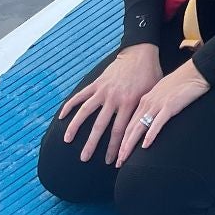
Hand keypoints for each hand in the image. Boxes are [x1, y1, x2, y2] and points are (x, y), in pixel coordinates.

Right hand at [58, 44, 160, 166]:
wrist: (141, 52)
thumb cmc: (150, 75)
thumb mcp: (152, 95)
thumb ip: (145, 113)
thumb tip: (146, 133)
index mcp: (130, 103)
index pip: (120, 131)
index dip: (115, 148)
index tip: (112, 162)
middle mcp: (114, 98)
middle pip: (100, 126)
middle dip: (92, 144)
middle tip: (84, 159)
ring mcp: (104, 90)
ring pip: (86, 111)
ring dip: (75, 126)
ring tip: (67, 140)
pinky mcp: (97, 82)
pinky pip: (81, 95)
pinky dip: (70, 104)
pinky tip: (62, 116)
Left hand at [114, 58, 210, 163]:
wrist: (195, 71)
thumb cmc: (181, 82)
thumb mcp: (161, 92)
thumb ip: (153, 104)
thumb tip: (149, 117)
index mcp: (145, 99)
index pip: (129, 123)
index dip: (122, 140)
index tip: (118, 153)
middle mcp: (148, 102)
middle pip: (131, 128)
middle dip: (122, 146)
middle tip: (117, 162)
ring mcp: (158, 104)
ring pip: (139, 127)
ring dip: (130, 144)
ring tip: (124, 157)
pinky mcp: (169, 106)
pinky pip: (157, 123)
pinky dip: (150, 135)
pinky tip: (145, 145)